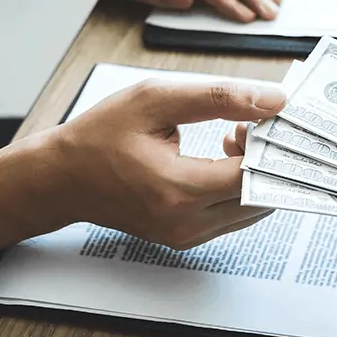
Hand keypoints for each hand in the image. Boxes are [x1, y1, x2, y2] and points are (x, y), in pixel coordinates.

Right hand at [0, 80, 285, 254]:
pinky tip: (225, 157)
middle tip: (256, 123)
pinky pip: (236, 215)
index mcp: (176, 190)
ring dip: (257, 172)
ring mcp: (188, 237)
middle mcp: (186, 224)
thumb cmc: (101, 136)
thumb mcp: (155, 99)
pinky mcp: (189, 238)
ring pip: (254, 209)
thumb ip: (219, 98)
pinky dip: (242, 186)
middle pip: (262, 197)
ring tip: (235, 136)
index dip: (270, 143)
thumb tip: (274, 100)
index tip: (268, 115)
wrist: (61, 179)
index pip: (252, 174)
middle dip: (268, 157)